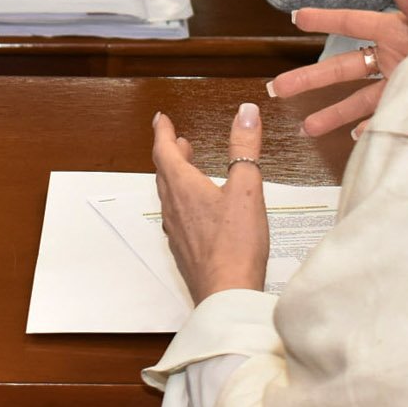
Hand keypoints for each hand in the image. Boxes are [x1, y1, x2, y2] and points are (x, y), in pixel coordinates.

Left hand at [151, 104, 268, 299]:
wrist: (226, 293)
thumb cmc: (235, 244)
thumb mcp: (246, 188)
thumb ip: (245, 149)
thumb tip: (245, 113)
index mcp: (183, 188)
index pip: (164, 151)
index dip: (162, 132)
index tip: (161, 119)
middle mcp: (173, 208)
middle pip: (164, 173)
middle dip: (170, 152)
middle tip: (176, 141)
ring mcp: (177, 230)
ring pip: (170, 195)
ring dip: (176, 176)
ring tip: (188, 168)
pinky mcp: (185, 249)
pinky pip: (177, 216)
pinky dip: (183, 201)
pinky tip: (197, 210)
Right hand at [269, 0, 407, 138]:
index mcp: (393, 30)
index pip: (351, 23)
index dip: (324, 19)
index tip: (296, 17)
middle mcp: (390, 57)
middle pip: (341, 68)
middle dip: (308, 79)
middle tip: (277, 88)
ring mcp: (400, 83)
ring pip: (356, 100)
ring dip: (331, 114)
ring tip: (306, 128)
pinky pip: (387, 119)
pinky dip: (371, 130)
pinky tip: (354, 139)